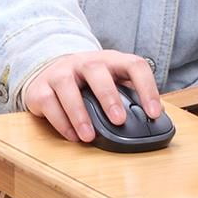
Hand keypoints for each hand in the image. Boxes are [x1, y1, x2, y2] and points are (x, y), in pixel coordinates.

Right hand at [23, 50, 161, 142]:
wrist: (53, 70)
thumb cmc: (92, 81)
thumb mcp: (115, 80)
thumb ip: (133, 94)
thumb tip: (157, 114)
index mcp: (112, 60)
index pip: (134, 65)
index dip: (147, 88)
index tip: (154, 113)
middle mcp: (86, 62)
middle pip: (97, 71)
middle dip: (109, 97)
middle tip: (119, 120)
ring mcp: (61, 72)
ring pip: (67, 86)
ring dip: (79, 113)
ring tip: (90, 136)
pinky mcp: (40, 88)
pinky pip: (48, 103)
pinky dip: (61, 122)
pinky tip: (73, 136)